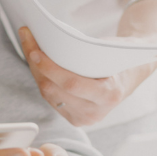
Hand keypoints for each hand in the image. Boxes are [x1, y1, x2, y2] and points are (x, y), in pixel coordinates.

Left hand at [19, 27, 156, 127]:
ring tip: (28, 45)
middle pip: (54, 90)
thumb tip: (54, 37)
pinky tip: (35, 61)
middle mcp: (95, 112)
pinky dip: (41, 78)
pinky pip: (50, 98)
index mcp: (109, 95)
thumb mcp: (110, 51)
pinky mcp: (73, 118)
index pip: (72, 84)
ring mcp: (83, 118)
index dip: (50, 68)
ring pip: (48, 94)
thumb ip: (87, 51)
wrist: (130, 76)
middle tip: (26, 38)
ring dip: (35, 70)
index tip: (35, 51)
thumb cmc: (119, 58)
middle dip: (36, 64)